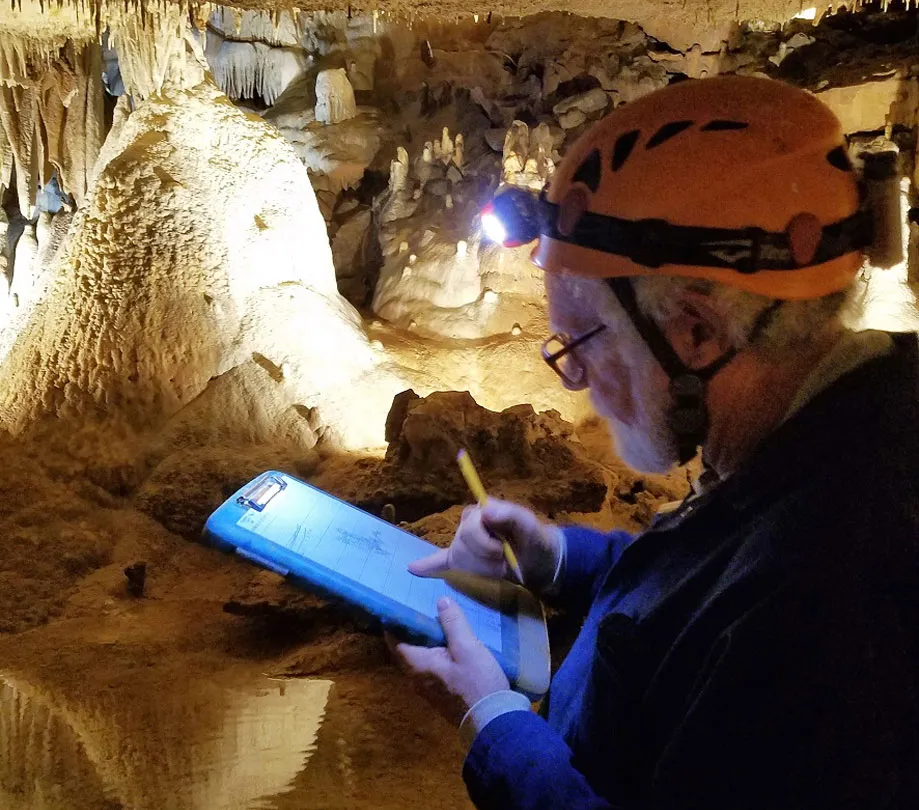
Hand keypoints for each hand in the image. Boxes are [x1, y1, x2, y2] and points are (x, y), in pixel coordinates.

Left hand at [388, 597, 509, 725]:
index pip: (394, 640)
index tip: (400, 603)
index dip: (394, 622)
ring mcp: (427, 688)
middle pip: (405, 649)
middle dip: (410, 629)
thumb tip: (440, 601)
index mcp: (417, 665)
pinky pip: (429, 667)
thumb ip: (452, 622)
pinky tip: (447, 643)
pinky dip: (433, 652)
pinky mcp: (440, 693)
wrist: (493, 721)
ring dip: (423, 641)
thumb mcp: (467, 646)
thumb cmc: (477, 681)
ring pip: (418, 658)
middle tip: (420, 607)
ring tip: (435, 621)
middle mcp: (416, 678)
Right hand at [409, 499, 562, 591]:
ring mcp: (463, 543)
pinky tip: (413, 568)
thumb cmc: (537, 541)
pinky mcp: (462, 560)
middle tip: (504, 560)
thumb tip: (486, 510)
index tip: (502, 552)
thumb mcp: (531, 527)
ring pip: (459, 559)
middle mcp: (468, 525)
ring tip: (498, 567)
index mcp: (483, 512)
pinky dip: (427, 566)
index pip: (470, 528)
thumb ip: (512, 515)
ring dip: (480, 568)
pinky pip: (440, 560)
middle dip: (485, 557)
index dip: (485, 544)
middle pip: (463, 544)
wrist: (541, 562)